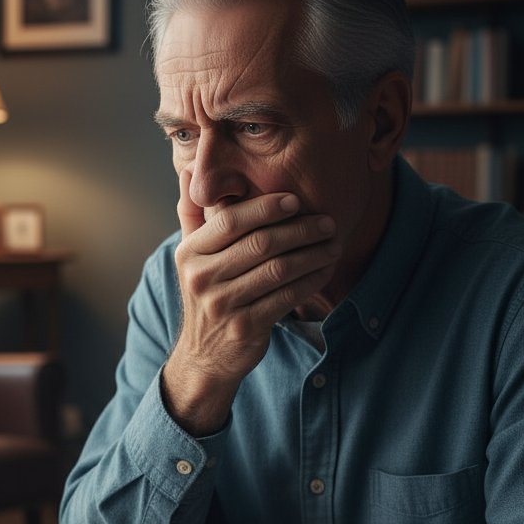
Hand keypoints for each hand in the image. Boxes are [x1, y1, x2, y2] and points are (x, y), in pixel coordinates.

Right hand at [163, 169, 339, 434]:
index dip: (266, 207)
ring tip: (334, 244)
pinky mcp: (245, 327)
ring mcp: (222, 305)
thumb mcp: (191, 257)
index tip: (295, 200)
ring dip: (313, 254)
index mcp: (189, 254)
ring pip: (279, 269)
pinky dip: (311, 281)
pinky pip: (287, 296)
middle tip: (327, 222)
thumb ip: (193, 215)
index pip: (231, 221)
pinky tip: (324, 270)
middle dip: (301, 229)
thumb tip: (190, 168)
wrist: (204, 355)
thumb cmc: (207, 296)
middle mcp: (201, 278)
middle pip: (260, 244)